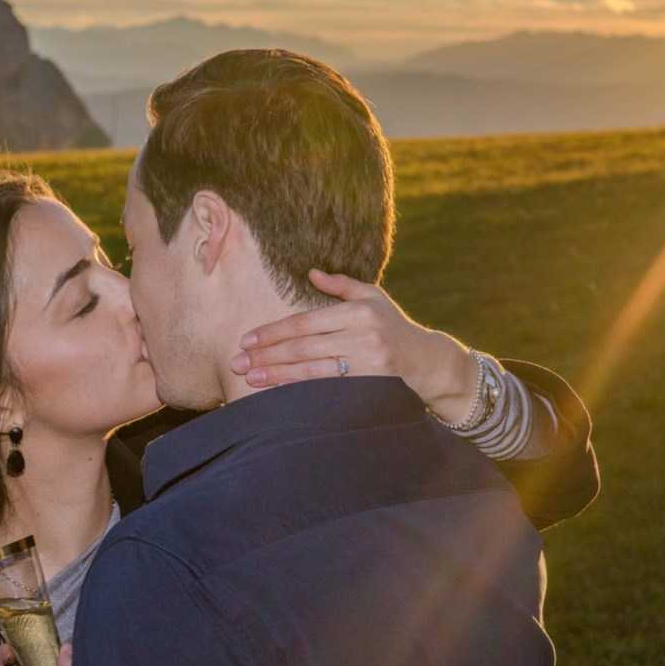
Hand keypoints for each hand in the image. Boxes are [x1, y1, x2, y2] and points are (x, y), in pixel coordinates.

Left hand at [232, 271, 478, 421]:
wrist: (427, 363)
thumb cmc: (394, 327)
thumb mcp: (372, 298)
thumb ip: (341, 286)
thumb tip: (311, 272)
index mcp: (358, 312)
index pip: (305, 322)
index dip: (273, 331)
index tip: (247, 339)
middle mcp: (363, 336)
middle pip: (303, 347)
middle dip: (267, 355)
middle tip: (237, 362)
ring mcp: (367, 365)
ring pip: (311, 371)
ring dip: (276, 375)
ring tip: (250, 377)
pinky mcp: (370, 388)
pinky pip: (326, 391)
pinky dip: (299, 392)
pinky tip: (278, 394)